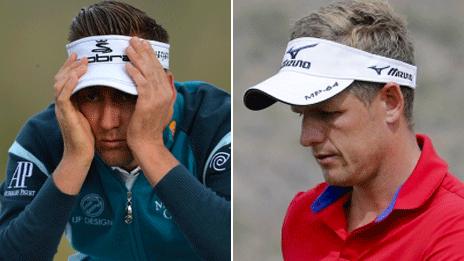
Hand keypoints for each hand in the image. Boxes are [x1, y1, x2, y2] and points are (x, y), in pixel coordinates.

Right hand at [53, 53, 93, 162]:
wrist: (80, 156)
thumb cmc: (86, 139)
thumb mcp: (88, 117)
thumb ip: (89, 104)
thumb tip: (102, 92)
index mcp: (67, 104)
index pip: (65, 80)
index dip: (71, 68)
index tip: (81, 57)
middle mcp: (61, 104)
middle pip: (60, 78)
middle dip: (70, 65)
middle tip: (82, 56)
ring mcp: (61, 109)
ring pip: (60, 83)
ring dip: (71, 71)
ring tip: (83, 63)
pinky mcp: (65, 115)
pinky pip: (63, 95)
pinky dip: (69, 84)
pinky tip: (77, 75)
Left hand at [125, 37, 178, 184]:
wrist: (148, 144)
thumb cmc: (150, 129)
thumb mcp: (161, 109)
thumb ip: (163, 93)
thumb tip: (167, 78)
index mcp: (168, 93)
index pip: (159, 69)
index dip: (151, 56)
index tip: (143, 45)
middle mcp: (165, 93)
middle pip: (154, 67)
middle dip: (144, 52)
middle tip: (135, 39)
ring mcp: (158, 97)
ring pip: (147, 72)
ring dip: (137, 58)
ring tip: (128, 47)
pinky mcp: (148, 102)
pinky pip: (140, 83)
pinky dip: (133, 72)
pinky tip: (126, 64)